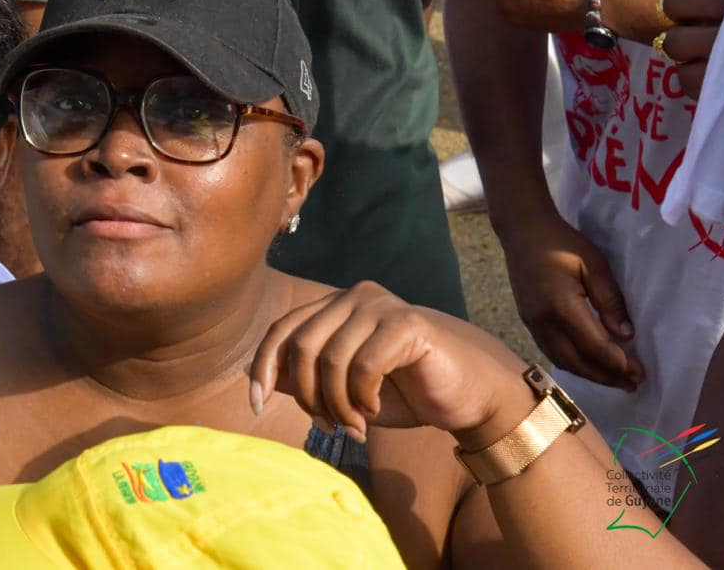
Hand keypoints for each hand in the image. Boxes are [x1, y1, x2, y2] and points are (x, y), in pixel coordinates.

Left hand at [250, 281, 526, 442]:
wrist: (467, 396)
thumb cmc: (404, 393)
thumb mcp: (344, 390)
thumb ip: (308, 379)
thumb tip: (265, 380)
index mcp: (334, 307)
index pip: (282, 330)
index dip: (263, 366)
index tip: (256, 404)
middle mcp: (353, 297)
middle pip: (301, 345)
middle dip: (308, 395)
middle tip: (328, 426)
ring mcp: (380, 306)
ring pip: (331, 359)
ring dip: (337, 405)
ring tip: (354, 426)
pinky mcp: (407, 323)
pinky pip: (364, 365)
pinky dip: (362, 398)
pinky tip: (374, 411)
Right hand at [500, 215, 642, 389]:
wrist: (522, 232)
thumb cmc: (562, 243)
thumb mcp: (594, 264)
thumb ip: (610, 300)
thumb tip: (626, 335)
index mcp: (561, 306)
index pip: (594, 346)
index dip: (618, 363)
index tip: (640, 373)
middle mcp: (543, 322)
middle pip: (577, 361)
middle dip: (606, 377)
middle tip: (633, 385)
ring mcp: (532, 324)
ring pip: (562, 360)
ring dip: (589, 374)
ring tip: (615, 380)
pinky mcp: (528, 322)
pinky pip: (552, 352)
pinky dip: (573, 363)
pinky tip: (588, 364)